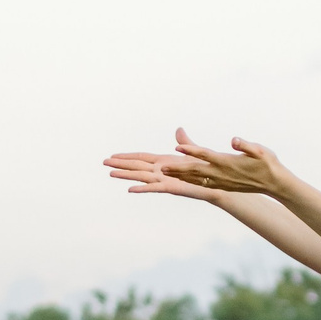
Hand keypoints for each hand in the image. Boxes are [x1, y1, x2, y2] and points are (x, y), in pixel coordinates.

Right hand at [103, 140, 222, 202]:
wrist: (216, 182)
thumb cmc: (205, 169)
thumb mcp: (192, 151)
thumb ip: (184, 142)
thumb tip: (179, 130)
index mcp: (164, 162)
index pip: (141, 158)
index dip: (127, 157)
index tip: (113, 156)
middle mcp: (161, 171)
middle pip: (136, 166)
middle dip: (120, 164)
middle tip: (103, 163)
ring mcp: (165, 180)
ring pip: (141, 176)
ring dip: (126, 175)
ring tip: (111, 174)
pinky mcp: (172, 188)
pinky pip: (154, 188)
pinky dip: (142, 188)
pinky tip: (130, 189)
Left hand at [160, 131, 286, 195]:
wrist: (274, 184)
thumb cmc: (268, 163)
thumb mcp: (260, 151)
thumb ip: (246, 145)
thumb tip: (234, 140)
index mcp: (228, 162)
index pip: (206, 155)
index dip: (191, 150)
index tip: (177, 146)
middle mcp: (221, 173)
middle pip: (195, 169)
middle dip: (177, 167)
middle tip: (160, 166)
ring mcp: (221, 181)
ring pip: (195, 178)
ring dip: (179, 175)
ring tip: (163, 172)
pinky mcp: (222, 186)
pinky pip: (201, 183)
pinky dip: (188, 180)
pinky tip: (179, 179)